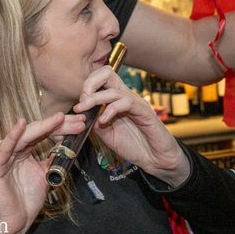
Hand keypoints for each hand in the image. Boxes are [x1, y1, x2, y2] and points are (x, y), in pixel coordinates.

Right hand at [0, 113, 83, 233]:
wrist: (14, 223)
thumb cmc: (25, 201)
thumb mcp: (45, 176)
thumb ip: (52, 161)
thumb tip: (66, 148)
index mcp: (22, 151)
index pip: (43, 133)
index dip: (61, 127)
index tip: (80, 123)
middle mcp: (11, 150)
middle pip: (36, 131)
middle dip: (58, 125)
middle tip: (78, 120)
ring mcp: (1, 156)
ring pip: (24, 136)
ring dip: (43, 126)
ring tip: (60, 119)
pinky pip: (4, 148)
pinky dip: (13, 135)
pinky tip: (22, 124)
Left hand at [74, 68, 189, 187]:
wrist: (156, 160)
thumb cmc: (134, 146)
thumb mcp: (107, 134)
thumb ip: (95, 122)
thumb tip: (82, 113)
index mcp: (116, 100)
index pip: (101, 79)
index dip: (87, 87)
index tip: (78, 106)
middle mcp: (126, 97)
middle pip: (107, 73)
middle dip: (89, 84)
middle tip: (81, 103)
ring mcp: (136, 103)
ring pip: (113, 89)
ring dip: (94, 99)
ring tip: (84, 111)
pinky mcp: (144, 112)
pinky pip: (126, 102)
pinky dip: (110, 110)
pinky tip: (102, 121)